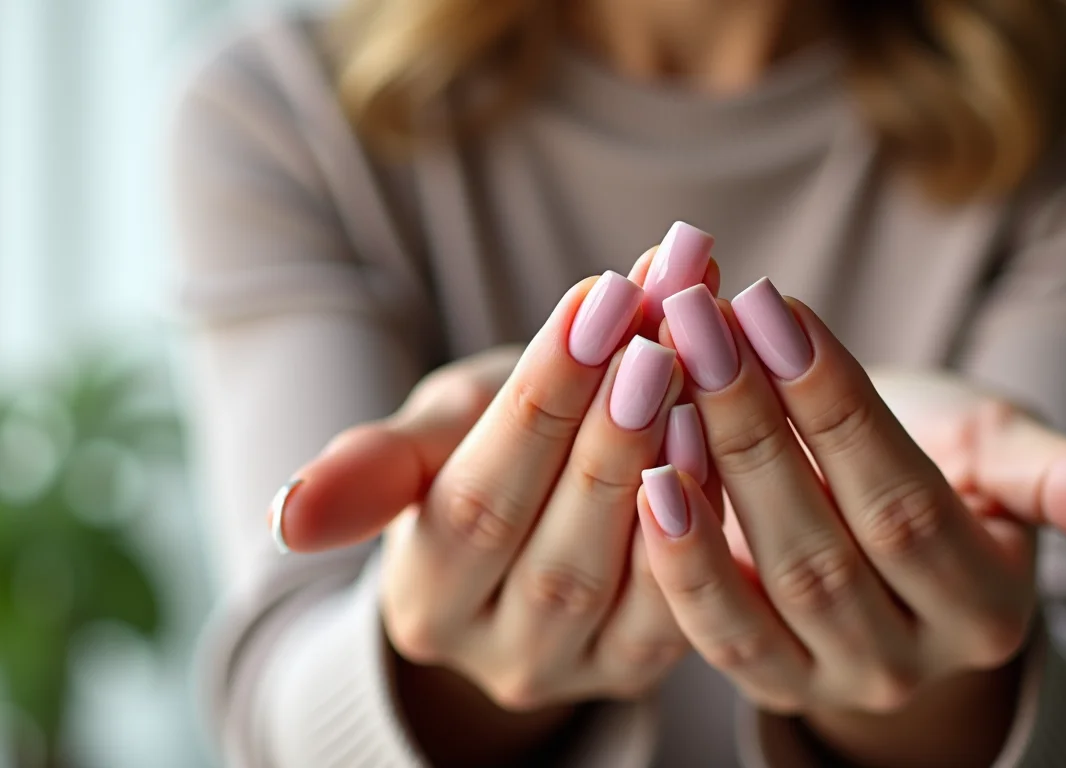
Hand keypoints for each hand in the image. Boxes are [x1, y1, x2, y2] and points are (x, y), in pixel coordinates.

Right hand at [269, 222, 720, 761]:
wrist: (540, 533)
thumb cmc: (480, 467)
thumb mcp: (431, 447)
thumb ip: (375, 467)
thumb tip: (284, 518)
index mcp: (425, 599)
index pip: (476, 498)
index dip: (540, 399)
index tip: (596, 297)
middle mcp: (497, 653)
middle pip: (550, 542)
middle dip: (609, 425)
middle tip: (661, 322)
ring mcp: (578, 668)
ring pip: (619, 577)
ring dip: (667, 463)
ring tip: (702, 363)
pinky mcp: (644, 667)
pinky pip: (680, 605)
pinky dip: (704, 518)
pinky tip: (727, 433)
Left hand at [636, 279, 1065, 766]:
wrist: (882, 541)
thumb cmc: (950, 477)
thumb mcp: (1010, 463)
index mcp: (982, 605)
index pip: (904, 500)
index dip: (838, 405)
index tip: (778, 306)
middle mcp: (906, 658)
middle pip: (825, 540)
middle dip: (756, 423)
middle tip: (699, 321)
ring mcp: (825, 677)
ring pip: (763, 583)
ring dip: (706, 476)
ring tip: (659, 379)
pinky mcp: (758, 674)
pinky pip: (711, 631)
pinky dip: (675, 558)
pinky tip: (643, 475)